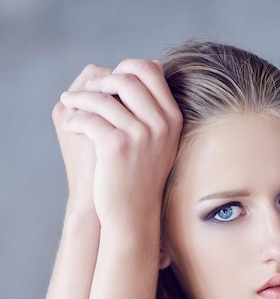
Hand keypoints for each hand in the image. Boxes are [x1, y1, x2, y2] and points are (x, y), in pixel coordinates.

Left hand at [58, 59, 182, 226]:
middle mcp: (160, 124)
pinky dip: (76, 120)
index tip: (106, 81)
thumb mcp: (159, 140)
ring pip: (103, 97)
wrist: (133, 214)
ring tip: (69, 105)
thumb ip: (155, 107)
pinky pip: (89, 118)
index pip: (150, 70)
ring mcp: (140, 135)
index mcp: (172, 118)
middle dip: (100, 81)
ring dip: (80, 99)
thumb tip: (147, 65)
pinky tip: (71, 127)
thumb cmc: (141, 177)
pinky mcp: (117, 147)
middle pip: (126, 78)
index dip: (124, 68)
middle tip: (83, 93)